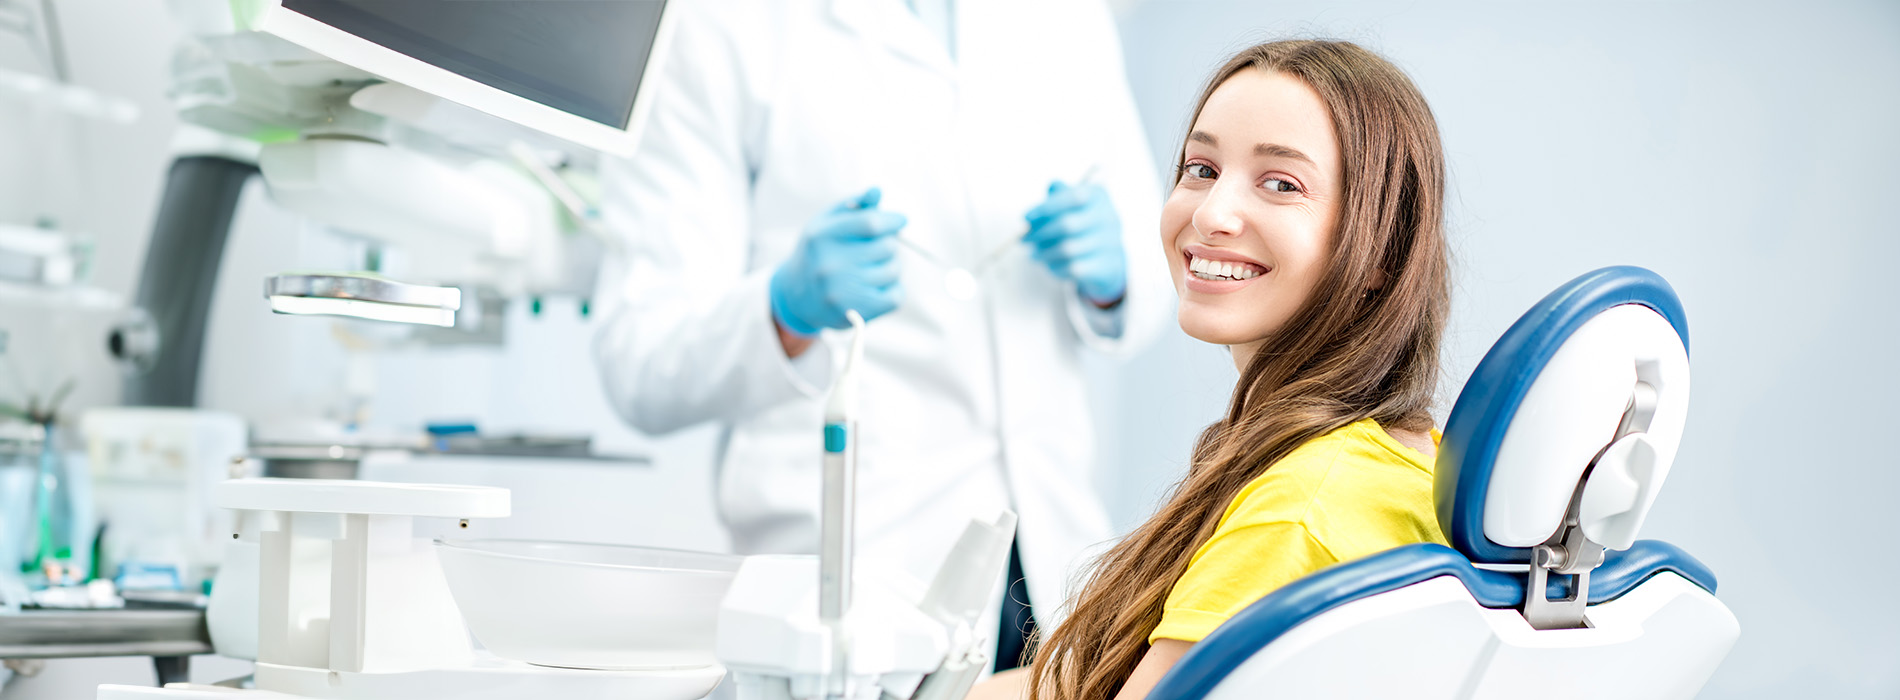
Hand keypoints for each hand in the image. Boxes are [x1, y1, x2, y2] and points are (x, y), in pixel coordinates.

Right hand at [769, 188, 906, 336]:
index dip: (892, 220)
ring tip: (873, 268)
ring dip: (891, 267)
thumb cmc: (819, 252)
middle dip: (889, 245)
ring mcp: (842, 291)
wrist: (797, 297)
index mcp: (822, 236)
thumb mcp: (827, 223)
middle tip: (876, 249)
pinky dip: (893, 290)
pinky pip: (895, 296)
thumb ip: (854, 206)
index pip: (871, 223)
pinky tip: (877, 287)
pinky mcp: (855, 313)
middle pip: (888, 247)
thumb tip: (877, 191)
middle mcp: (830, 264)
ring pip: (894, 271)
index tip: (900, 221)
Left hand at [1023, 181, 1125, 306]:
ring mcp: (1111, 243)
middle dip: (1040, 233)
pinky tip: (1049, 264)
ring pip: (1068, 249)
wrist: (1108, 257)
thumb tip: (1051, 187)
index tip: (1026, 217)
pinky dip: (1056, 267)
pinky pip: (1074, 268)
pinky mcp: (1108, 266)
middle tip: (1024, 239)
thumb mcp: (1073, 204)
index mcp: (1099, 197)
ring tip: (1034, 253)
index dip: (1047, 207)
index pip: (1073, 196)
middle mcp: (1109, 217)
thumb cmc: (1083, 224)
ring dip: (1044, 252)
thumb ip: (1059, 194)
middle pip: (1068, 224)